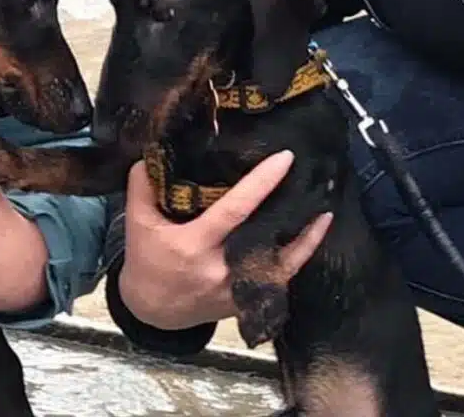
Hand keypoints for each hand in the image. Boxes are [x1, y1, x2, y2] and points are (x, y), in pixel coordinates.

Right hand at [118, 150, 331, 330]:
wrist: (152, 311)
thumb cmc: (147, 261)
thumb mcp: (139, 223)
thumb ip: (143, 187)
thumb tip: (152, 152)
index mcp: (195, 245)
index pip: (235, 210)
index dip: (261, 184)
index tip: (285, 158)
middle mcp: (221, 268)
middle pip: (266, 235)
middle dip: (291, 208)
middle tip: (311, 178)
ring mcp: (237, 288)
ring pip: (283, 264)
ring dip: (306, 240)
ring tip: (324, 213)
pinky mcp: (246, 301)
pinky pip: (278, 279)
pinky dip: (297, 260)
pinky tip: (310, 239)